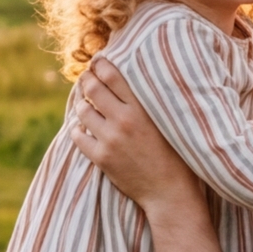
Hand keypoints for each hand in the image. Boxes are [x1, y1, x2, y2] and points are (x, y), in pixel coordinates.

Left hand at [72, 59, 204, 215]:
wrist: (169, 191)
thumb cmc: (174, 154)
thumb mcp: (167, 121)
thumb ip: (148, 101)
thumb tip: (132, 77)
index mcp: (142, 108)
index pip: (112, 75)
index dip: (100, 64)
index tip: (97, 61)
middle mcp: (124, 120)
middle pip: (92, 89)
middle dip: (86, 79)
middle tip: (86, 77)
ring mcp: (110, 140)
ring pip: (82, 111)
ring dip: (81, 103)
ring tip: (84, 102)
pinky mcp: (101, 158)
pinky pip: (77, 136)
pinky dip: (77, 129)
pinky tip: (83, 128)